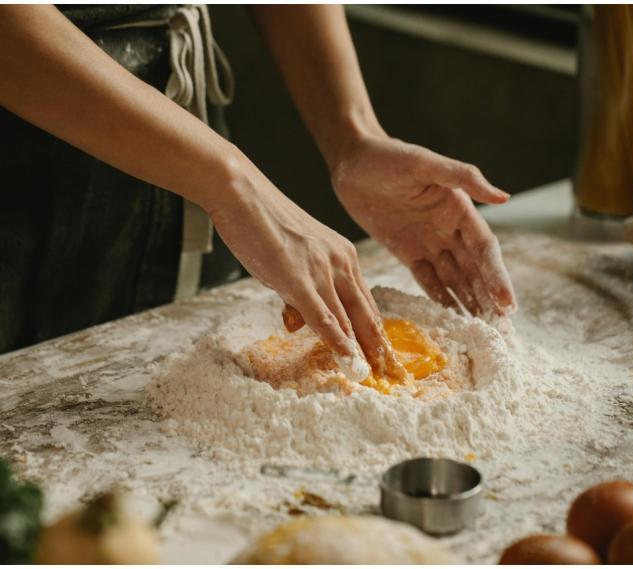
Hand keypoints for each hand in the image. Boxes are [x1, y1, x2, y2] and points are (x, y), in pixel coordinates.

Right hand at [206, 159, 389, 368]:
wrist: (242, 194)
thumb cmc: (262, 222)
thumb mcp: (291, 257)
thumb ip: (298, 289)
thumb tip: (297, 320)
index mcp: (343, 255)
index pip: (366, 301)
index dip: (375, 331)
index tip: (383, 355)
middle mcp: (341, 262)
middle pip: (366, 313)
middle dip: (378, 347)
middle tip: (391, 374)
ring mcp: (322, 270)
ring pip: (348, 319)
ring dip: (360, 350)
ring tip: (372, 375)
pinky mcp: (299, 278)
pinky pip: (324, 317)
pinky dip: (337, 342)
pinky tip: (347, 359)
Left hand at [330, 131, 516, 315]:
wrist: (351, 161)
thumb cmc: (388, 156)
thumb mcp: (424, 162)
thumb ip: (463, 178)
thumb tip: (504, 198)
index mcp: (460, 209)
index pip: (485, 250)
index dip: (497, 277)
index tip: (507, 304)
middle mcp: (449, 228)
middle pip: (475, 270)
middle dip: (489, 299)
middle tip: (502, 331)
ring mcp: (428, 242)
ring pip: (454, 278)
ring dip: (469, 303)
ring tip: (482, 331)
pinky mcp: (406, 251)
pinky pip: (427, 279)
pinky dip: (441, 298)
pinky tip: (451, 318)